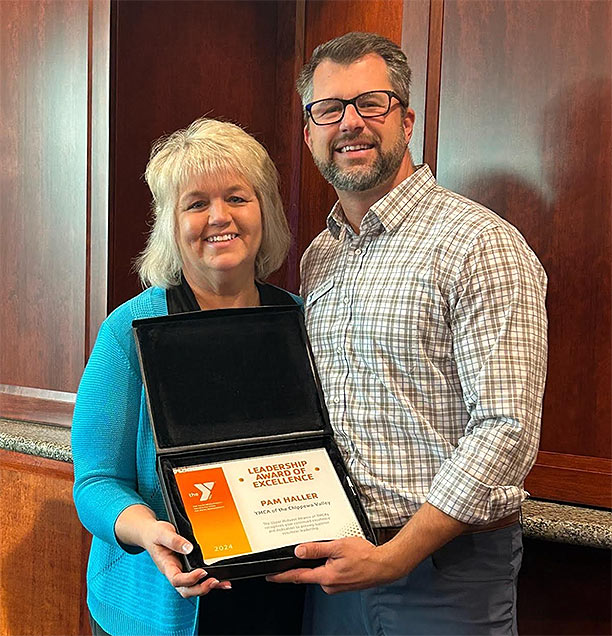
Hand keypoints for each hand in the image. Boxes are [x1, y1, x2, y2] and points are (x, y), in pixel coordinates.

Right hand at [141, 519, 231, 597]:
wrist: (150, 534)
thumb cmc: (155, 534)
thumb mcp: (162, 533)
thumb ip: (174, 540)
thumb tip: (188, 548)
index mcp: (166, 566)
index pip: (177, 579)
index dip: (190, 579)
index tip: (202, 572)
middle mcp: (174, 572)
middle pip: (186, 590)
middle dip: (200, 589)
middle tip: (214, 581)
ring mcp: (181, 571)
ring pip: (193, 588)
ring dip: (207, 588)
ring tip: (221, 583)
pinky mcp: (187, 568)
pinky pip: (198, 579)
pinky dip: (210, 582)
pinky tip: (221, 581)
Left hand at [266, 537, 402, 593]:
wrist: (385, 566)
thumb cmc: (366, 556)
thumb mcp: (338, 546)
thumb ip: (317, 548)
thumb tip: (299, 550)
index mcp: (326, 577)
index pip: (298, 576)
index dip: (282, 576)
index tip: (270, 576)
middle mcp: (329, 585)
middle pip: (309, 572)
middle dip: (308, 561)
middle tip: (314, 548)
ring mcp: (336, 586)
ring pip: (321, 572)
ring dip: (322, 562)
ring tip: (336, 550)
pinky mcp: (342, 584)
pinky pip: (330, 573)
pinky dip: (330, 564)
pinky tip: (341, 557)